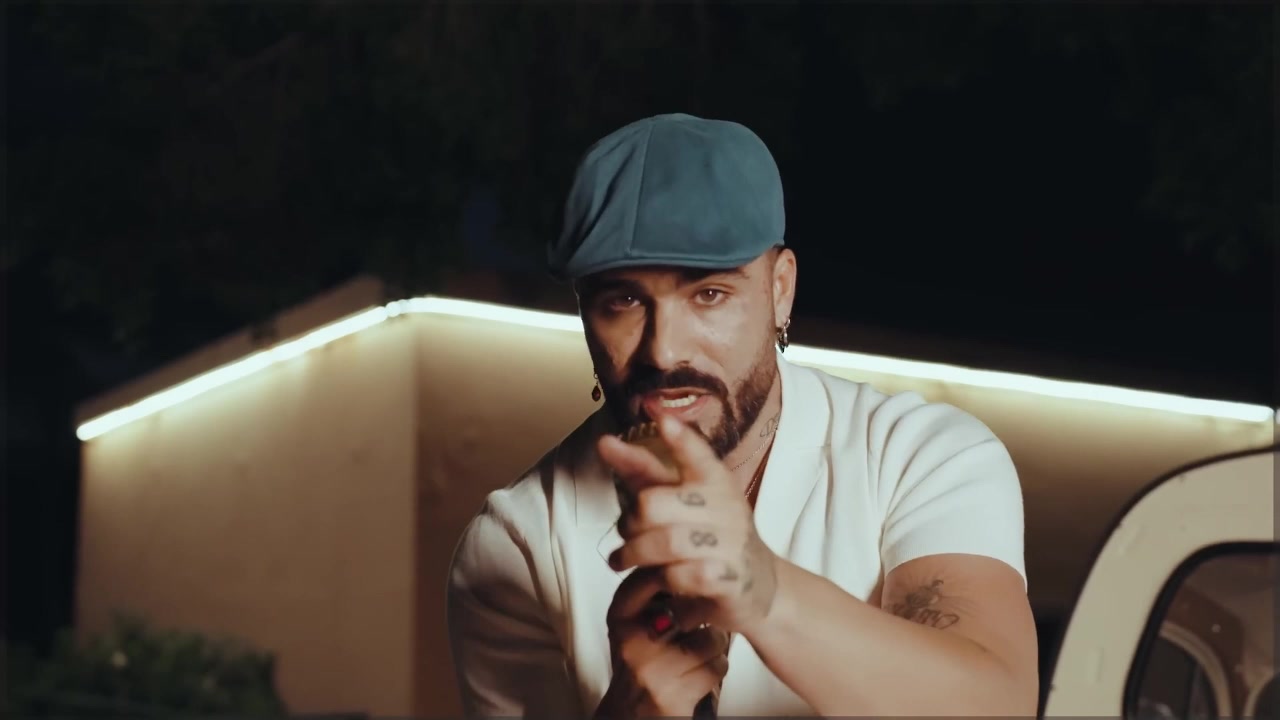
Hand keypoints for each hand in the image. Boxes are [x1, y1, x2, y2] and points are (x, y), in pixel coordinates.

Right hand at [595, 568, 729, 719]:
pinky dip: (715, 671)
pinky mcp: (673, 694)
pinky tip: (698, 675)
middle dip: (705, 613)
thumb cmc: (643, 661)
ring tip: (696, 655)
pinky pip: (718, 667)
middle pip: (693, 604)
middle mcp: (631, 639)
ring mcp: (651, 668)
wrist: (631, 714)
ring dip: (714, 648)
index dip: (688, 570)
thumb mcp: (636, 621)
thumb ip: (656, 589)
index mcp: (620, 614)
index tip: (701, 573)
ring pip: (713, 639)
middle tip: (699, 622)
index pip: (657, 574)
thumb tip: (698, 555)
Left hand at [599, 415, 780, 634]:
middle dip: (630, 523)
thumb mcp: (681, 500)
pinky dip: (663, 578)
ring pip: (666, 541)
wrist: (761, 586)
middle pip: (656, 504)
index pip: (698, 454)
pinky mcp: (731, 578)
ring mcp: (732, 543)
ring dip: (635, 553)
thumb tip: (604, 442)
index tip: (660, 418)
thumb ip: (643, 473)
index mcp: (716, 481)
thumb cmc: (711, 537)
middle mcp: (727, 507)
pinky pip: (683, 575)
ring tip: (623, 560)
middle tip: (625, 534)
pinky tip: (659, 579)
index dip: (680, 437)